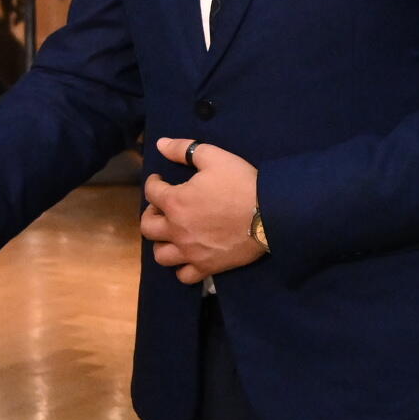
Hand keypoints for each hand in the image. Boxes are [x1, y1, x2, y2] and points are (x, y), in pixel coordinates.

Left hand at [142, 137, 264, 283]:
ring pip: (161, 255)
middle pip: (147, 227)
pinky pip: (184, 275)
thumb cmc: (241, 183)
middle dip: (151, 215)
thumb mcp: (214, 157)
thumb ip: (184, 149)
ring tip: (172, 235)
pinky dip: (182, 267)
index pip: (151, 192)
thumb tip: (160, 144)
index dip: (153, 183)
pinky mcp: (207, 267)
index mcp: (175, 202)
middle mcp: (176, 230)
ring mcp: (190, 252)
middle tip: (162, 208)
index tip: (160, 180)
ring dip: (162, 243)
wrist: (271, 213)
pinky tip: (189, 256)